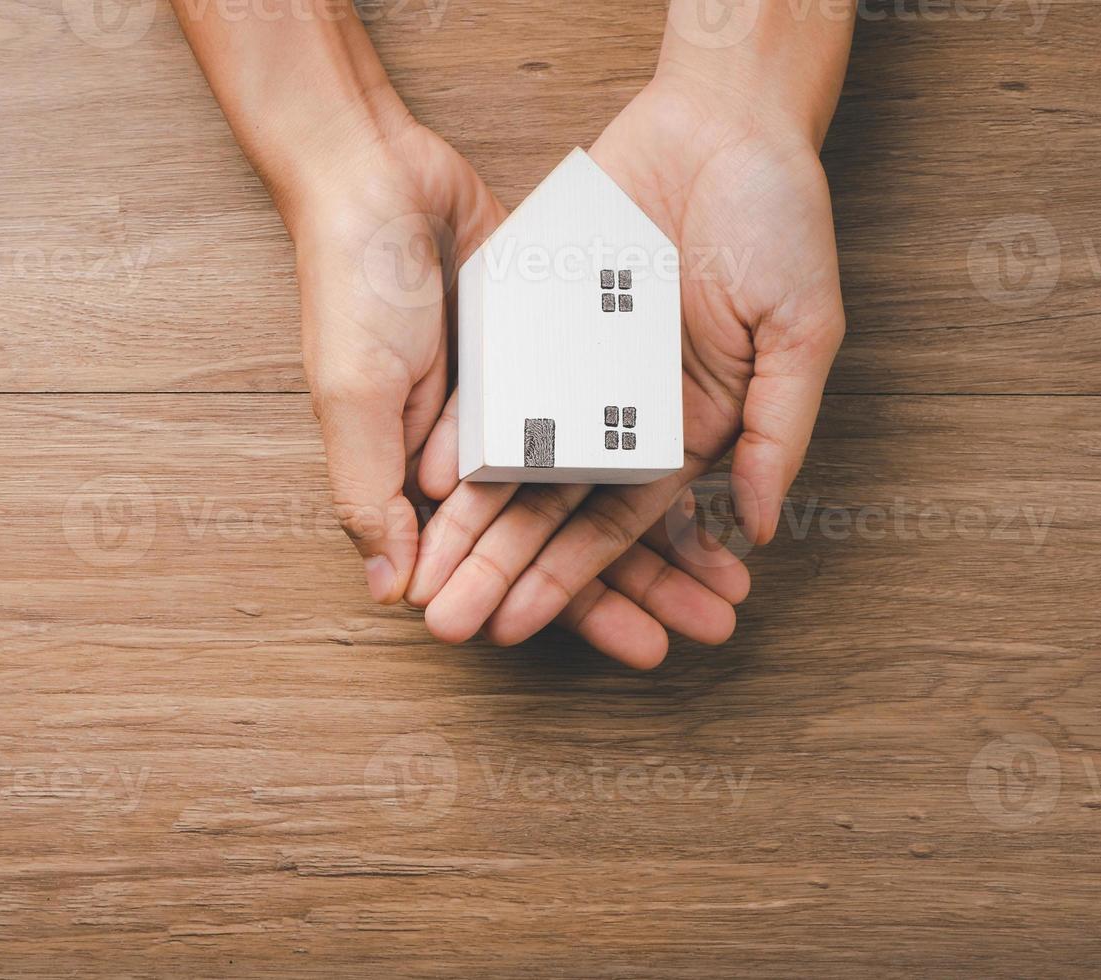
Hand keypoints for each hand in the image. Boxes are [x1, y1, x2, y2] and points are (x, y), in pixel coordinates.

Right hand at [288, 112, 750, 661]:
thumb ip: (370, 494)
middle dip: (639, 590)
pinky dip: (666, 450)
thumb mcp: (352, 396)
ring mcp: (527, 397)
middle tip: (706, 633)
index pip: (507, 560)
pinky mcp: (560, 345)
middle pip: (572, 533)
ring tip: (730, 583)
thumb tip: (392, 593)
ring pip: (608, 482)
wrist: (379, 176)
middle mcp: (484, 446)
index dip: (568, 606)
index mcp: (428, 473)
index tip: (639, 651)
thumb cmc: (350, 287)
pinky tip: (721, 489)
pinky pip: (624, 412)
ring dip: (666, 537)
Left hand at [410, 72, 846, 667]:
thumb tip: (760, 526)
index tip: (515, 627)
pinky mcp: (524, 314)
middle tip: (450, 625)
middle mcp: (612, 407)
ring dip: (466, 520)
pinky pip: (482, 383)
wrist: (722, 115)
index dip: (566, 578)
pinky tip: (420, 481)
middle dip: (500, 569)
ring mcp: (564, 362)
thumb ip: (778, 427)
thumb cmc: (778, 217)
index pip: (612, 524)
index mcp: (679, 427)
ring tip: (424, 575)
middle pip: (544, 507)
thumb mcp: (800, 327)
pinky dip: (454, 431)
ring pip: (503, 458)